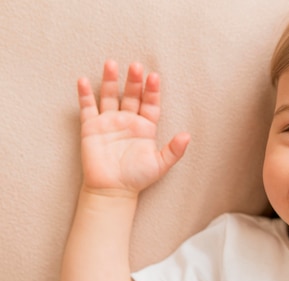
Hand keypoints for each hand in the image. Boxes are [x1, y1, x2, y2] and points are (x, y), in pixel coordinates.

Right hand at [78, 60, 189, 195]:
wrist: (113, 190)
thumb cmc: (137, 178)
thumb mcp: (160, 165)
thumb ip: (174, 150)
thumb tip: (188, 135)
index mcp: (146, 127)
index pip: (150, 104)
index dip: (152, 91)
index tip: (154, 77)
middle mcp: (128, 121)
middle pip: (131, 95)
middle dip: (134, 81)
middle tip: (136, 66)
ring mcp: (109, 122)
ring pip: (109, 96)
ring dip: (110, 80)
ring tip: (111, 64)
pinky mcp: (91, 127)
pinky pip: (88, 107)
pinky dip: (85, 94)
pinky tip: (83, 80)